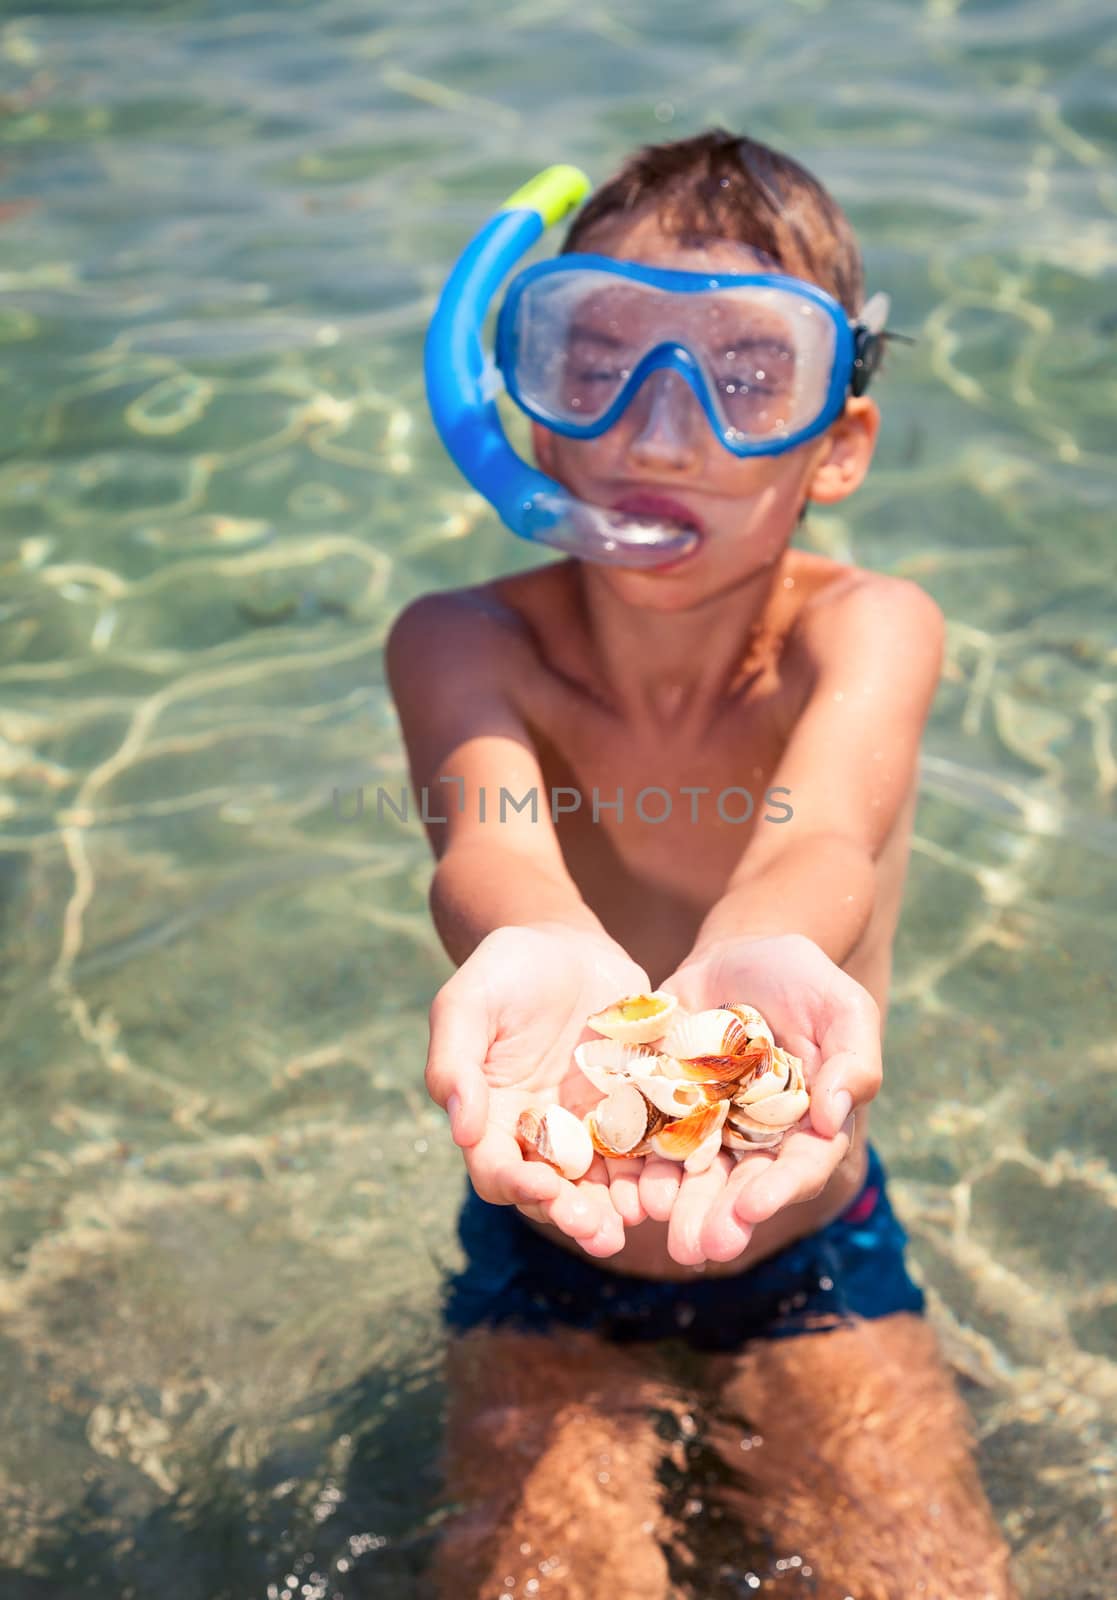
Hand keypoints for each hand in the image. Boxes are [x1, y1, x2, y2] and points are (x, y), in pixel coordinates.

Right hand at [424, 922, 653, 1257]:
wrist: (565, 944)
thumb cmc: (504, 970)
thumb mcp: (467, 1003)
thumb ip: (454, 1062)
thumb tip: (461, 1128)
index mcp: (493, 1118)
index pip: (498, 1169)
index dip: (517, 1184)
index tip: (542, 1187)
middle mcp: (541, 1133)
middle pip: (554, 1190)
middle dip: (576, 1214)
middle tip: (600, 1233)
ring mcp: (590, 1125)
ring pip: (604, 1182)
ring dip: (621, 1205)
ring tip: (643, 1217)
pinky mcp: (634, 1109)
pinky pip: (648, 1147)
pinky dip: (660, 1167)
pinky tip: (678, 1178)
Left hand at [643, 934, 880, 1266]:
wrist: (740, 954)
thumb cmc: (805, 981)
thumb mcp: (842, 1008)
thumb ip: (852, 1060)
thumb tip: (834, 1116)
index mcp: (807, 1127)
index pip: (799, 1167)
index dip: (777, 1190)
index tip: (753, 1206)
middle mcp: (756, 1138)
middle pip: (741, 1185)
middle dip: (721, 1216)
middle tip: (701, 1247)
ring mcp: (707, 1124)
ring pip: (692, 1174)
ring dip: (678, 1204)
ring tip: (659, 1225)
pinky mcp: (663, 1103)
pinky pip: (648, 1138)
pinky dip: (637, 1164)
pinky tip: (625, 1187)